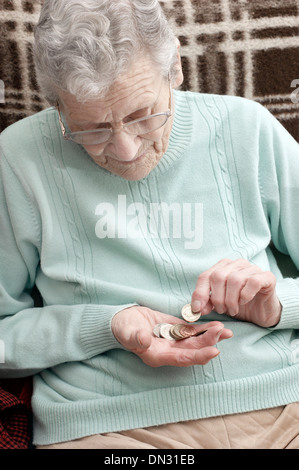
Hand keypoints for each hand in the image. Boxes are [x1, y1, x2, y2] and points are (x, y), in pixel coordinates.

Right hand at [111, 305, 232, 366]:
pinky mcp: (175, 330)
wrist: (121, 320)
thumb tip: (144, 340)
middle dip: (209, 343)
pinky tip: (216, 326)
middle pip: (193, 350)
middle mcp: (169, 351)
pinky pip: (192, 331)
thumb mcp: (127, 332)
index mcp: (158, 356)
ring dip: (210, 336)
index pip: (183, 358)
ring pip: (195, 341)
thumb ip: (136, 337)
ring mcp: (173, 341)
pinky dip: (203, 329)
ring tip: (225, 330)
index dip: (199, 356)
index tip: (214, 351)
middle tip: (222, 333)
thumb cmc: (123, 328)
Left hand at [191, 258, 281, 326]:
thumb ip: (207, 303)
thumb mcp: (219, 305)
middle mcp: (237, 264)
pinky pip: (253, 282)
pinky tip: (245, 301)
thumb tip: (196, 308)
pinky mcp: (267, 277)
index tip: (198, 309)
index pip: (205, 276)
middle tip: (222, 310)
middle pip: (218, 276)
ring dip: (231, 300)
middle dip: (217, 298)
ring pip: (234, 279)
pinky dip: (245, 295)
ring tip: (233, 310)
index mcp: (223, 267)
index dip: (200, 293)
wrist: (263, 313)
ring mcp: (253, 268)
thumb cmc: (239, 305)